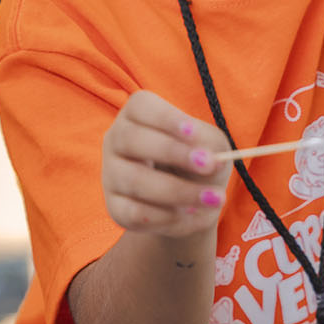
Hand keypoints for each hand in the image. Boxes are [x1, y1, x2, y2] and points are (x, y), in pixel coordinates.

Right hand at [102, 92, 231, 237]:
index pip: (141, 106)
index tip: (192, 132)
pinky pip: (134, 212)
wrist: (187, 204)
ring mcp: (111, 174)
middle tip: (208, 165)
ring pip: (134, 179)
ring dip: (177, 190)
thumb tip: (211, 159)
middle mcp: (116, 140)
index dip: (165, 118)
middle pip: (131, 139)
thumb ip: (209, 144)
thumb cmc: (197, 163)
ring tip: (212, 198)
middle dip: (172, 152)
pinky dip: (166, 216)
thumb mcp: (210, 145)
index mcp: (138, 115)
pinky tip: (190, 214)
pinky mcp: (114, 208)